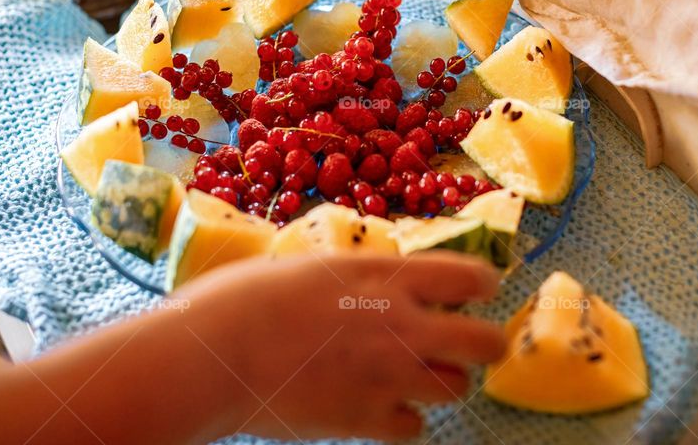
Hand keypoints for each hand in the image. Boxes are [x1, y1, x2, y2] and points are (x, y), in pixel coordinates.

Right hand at [176, 251, 503, 441]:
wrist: (212, 356)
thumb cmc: (246, 298)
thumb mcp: (314, 268)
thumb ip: (361, 278)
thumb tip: (383, 284)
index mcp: (385, 276)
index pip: (469, 277)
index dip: (482, 285)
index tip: (476, 291)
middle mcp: (400, 325)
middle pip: (485, 343)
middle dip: (484, 343)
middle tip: (465, 343)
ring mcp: (388, 376)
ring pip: (456, 388)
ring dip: (439, 380)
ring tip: (410, 374)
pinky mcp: (366, 421)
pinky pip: (414, 428)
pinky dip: (402, 419)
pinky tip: (378, 407)